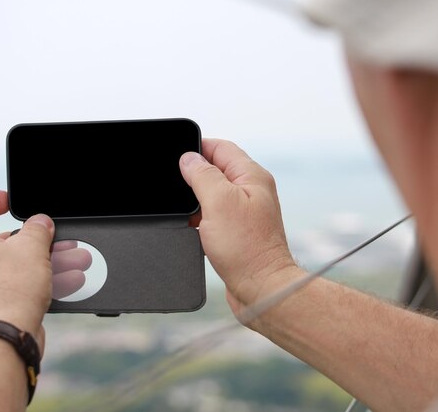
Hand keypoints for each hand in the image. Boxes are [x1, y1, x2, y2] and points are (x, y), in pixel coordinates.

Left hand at [0, 190, 87, 351]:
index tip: (8, 204)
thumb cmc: (10, 290)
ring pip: (13, 262)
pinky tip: (69, 281)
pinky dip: (41, 280)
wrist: (7, 338)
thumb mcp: (32, 246)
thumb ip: (38, 228)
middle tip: (53, 236)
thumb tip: (41, 223)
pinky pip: (17, 283)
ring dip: (44, 258)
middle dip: (32, 236)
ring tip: (75, 259)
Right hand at [179, 139, 298, 326]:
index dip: (197, 148)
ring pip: (213, 194)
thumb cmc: (246, 248)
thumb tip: (188, 159)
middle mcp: (251, 191)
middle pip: (216, 170)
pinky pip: (214, 215)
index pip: (221, 148)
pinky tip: (194, 227)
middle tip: (177, 184)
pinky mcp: (238, 232)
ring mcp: (245, 212)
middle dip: (194, 175)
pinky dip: (200, 218)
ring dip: (196, 199)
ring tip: (188, 211)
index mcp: (252, 176)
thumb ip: (202, 175)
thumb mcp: (218, 202)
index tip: (177, 155)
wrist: (261, 288)